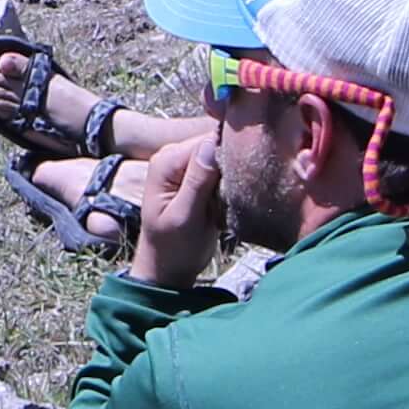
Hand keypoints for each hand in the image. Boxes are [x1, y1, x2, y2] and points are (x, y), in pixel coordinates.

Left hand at [115, 120, 233, 291]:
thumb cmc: (172, 247)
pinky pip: (224, 171)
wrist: (169, 267)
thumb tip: (212, 143)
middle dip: (233, 164)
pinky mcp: (201, 179)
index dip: (229, 153)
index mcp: (167, 161)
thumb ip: (197, 181)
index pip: (207, 140)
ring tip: (233, 199)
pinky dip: (232, 183)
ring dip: (234, 175)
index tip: (241, 176)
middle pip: (217, 144)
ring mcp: (189, 167)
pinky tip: (232, 199)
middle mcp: (176, 156)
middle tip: (236, 192)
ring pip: (224, 158)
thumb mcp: (185, 217)